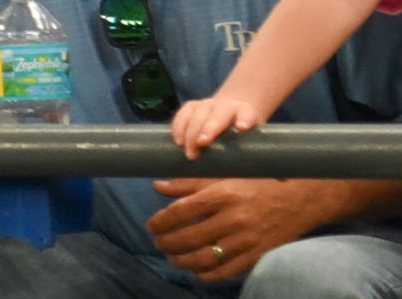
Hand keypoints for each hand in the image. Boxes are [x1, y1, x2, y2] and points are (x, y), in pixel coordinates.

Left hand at [147, 177, 331, 283]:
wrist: (301, 198)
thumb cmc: (258, 182)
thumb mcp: (223, 176)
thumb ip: (189, 183)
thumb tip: (157, 187)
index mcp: (223, 194)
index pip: (181, 212)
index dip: (161, 222)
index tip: (151, 226)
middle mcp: (234, 218)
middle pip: (189, 237)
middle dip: (167, 243)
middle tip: (158, 243)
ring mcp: (247, 239)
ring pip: (205, 258)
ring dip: (182, 261)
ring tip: (173, 257)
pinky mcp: (258, 255)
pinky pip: (226, 271)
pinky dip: (206, 275)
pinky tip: (196, 272)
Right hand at [172, 94, 265, 159]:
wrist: (234, 109)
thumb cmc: (247, 133)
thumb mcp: (258, 140)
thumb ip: (266, 158)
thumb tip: (283, 179)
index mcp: (246, 113)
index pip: (247, 114)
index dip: (245, 119)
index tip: (242, 128)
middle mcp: (226, 106)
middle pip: (216, 114)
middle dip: (208, 128)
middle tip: (202, 144)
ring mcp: (207, 104)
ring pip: (196, 114)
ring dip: (190, 132)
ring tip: (187, 151)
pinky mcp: (192, 106)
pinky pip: (182, 114)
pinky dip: (178, 126)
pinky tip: (176, 141)